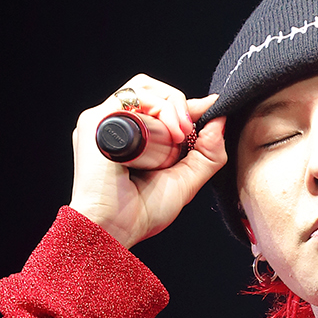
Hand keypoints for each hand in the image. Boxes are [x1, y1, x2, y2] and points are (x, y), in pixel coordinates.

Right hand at [69, 74, 226, 249]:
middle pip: (152, 90)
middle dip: (179, 105)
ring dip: (172, 107)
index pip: (160, 105)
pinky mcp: (97, 121)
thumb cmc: (141, 212)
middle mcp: (115, 125)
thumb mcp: (186, 180)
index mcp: (131, 137)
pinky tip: (171, 134)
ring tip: (181, 137)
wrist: (114, 228)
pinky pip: (133, 97)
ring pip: (144, 89)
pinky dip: (159, 108)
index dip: (186, 107)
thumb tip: (220, 119)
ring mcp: (104, 121)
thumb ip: (207, 152)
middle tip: (189, 133)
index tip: (211, 111)